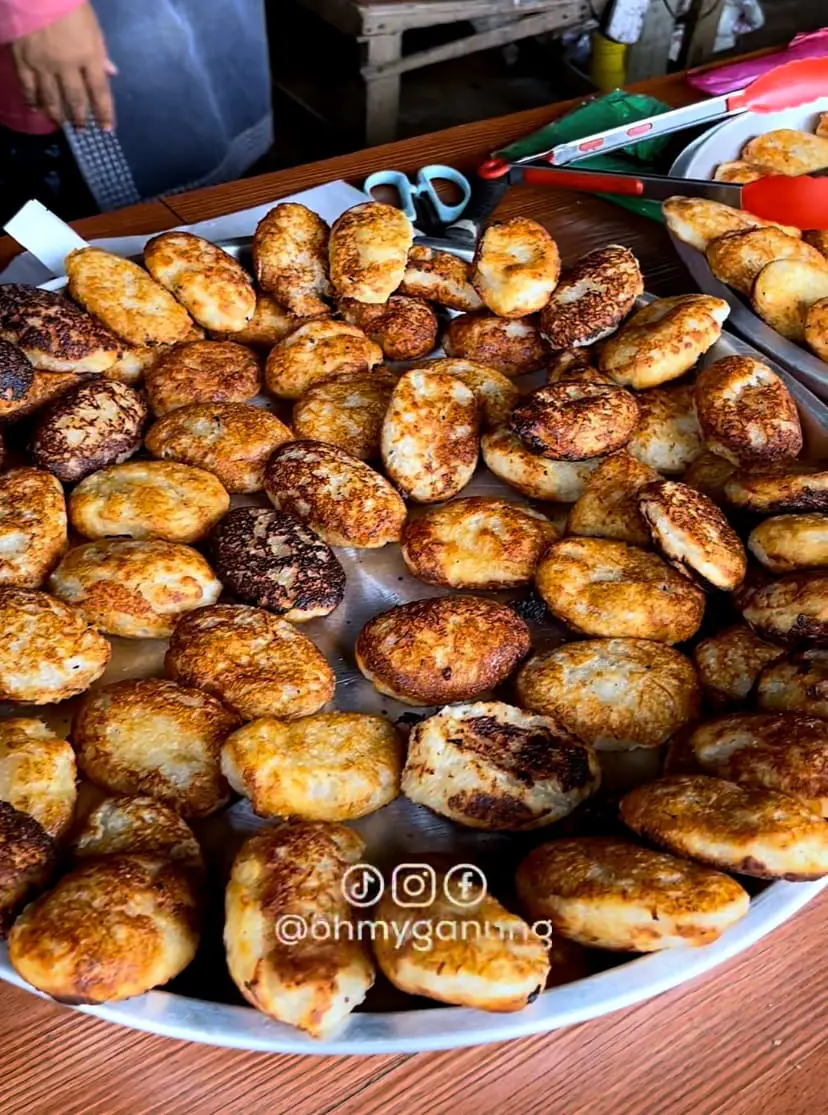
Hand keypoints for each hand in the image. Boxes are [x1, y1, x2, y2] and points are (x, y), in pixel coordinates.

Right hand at [11, 2, 116, 130]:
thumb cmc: (68, 4)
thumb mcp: (92, 26)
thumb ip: (100, 51)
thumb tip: (111, 73)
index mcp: (88, 56)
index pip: (100, 91)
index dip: (104, 112)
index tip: (107, 129)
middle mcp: (67, 66)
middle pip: (76, 99)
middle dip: (80, 118)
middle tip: (82, 131)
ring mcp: (43, 65)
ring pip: (51, 97)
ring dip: (57, 114)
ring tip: (61, 124)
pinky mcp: (23, 60)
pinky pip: (28, 87)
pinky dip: (32, 100)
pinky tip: (36, 109)